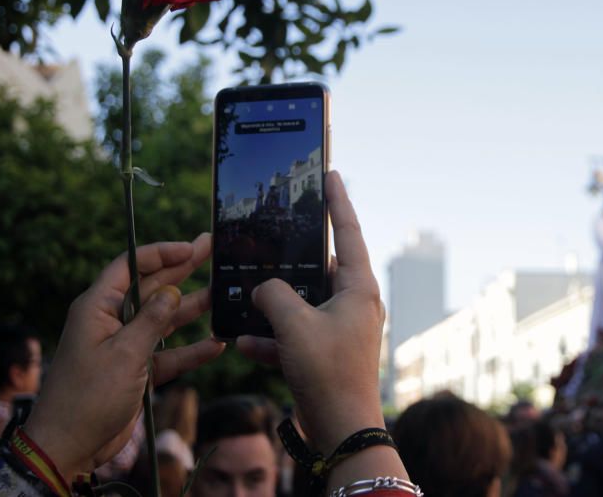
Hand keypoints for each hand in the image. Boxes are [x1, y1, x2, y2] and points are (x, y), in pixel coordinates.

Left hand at [23, 235, 224, 477]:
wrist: (69, 446)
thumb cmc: (86, 397)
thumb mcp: (123, 354)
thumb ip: (151, 320)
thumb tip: (172, 292)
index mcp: (98, 307)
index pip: (131, 266)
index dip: (161, 253)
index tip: (191, 247)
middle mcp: (112, 321)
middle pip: (153, 287)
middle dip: (183, 269)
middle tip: (212, 250)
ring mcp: (126, 346)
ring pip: (165, 319)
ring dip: (192, 308)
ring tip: (224, 293)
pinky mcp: (137, 371)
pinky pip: (169, 354)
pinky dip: (191, 350)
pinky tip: (217, 344)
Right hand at [237, 172, 385, 455]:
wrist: (341, 429)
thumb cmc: (328, 372)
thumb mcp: (295, 324)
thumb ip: (274, 295)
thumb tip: (263, 288)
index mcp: (358, 288)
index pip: (349, 231)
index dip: (338, 201)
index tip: (332, 173)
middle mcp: (354, 304)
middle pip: (319, 269)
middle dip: (290, 264)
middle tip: (272, 243)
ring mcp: (341, 329)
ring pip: (302, 305)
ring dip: (273, 308)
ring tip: (247, 300)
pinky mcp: (326, 353)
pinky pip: (295, 336)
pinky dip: (272, 338)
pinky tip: (244, 342)